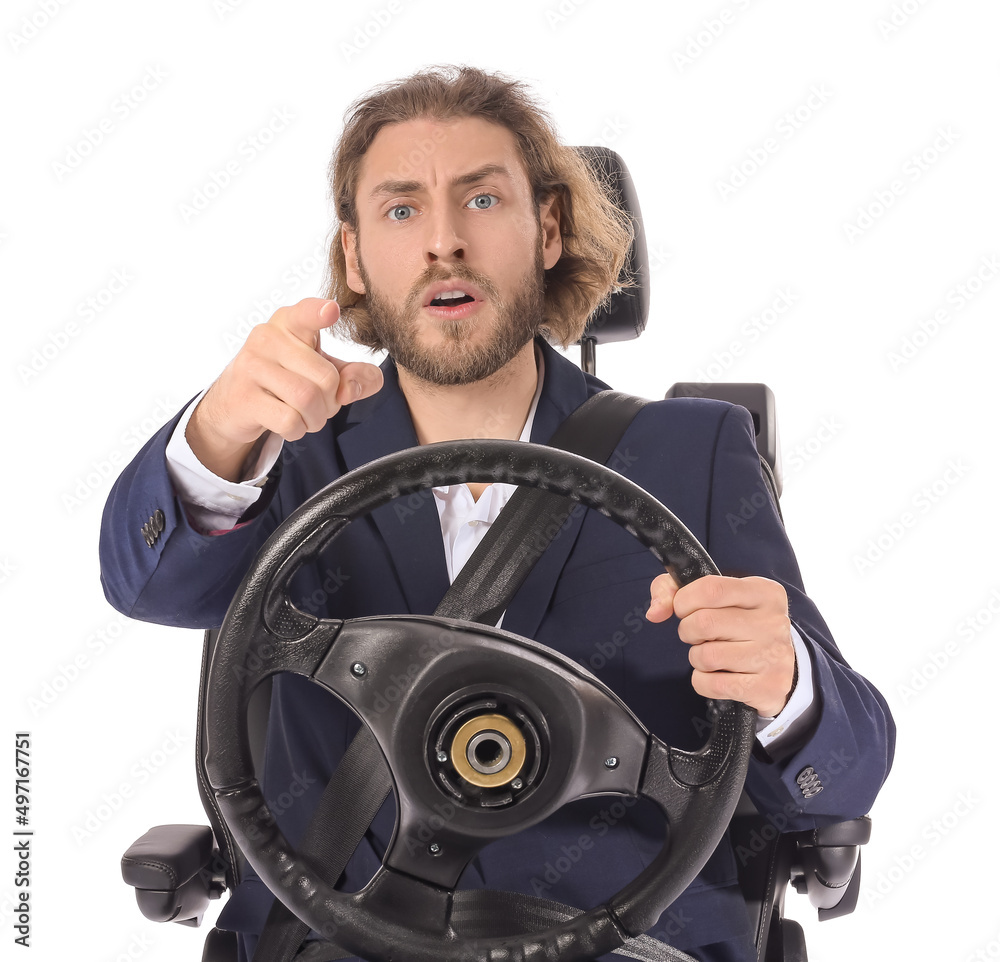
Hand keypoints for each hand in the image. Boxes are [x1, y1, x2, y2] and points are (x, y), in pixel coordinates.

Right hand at [187, 298, 382, 479]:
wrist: (233, 404)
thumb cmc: (287, 380)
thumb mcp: (326, 371)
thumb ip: (356, 376)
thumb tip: (351, 388)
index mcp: (291, 323)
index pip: (307, 313)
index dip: (320, 313)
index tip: (332, 311)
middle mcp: (267, 337)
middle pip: (326, 378)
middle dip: (332, 402)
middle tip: (319, 405)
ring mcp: (251, 366)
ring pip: (307, 400)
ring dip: (316, 418)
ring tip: (307, 416)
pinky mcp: (243, 396)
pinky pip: (289, 420)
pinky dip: (297, 430)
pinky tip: (289, 424)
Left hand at [646, 573, 795, 717]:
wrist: (776, 666)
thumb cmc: (737, 624)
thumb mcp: (714, 596)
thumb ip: (673, 590)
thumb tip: (655, 612)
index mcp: (764, 592)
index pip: (711, 588)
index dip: (684, 601)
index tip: (684, 609)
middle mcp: (774, 622)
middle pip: (705, 623)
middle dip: (688, 631)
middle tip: (698, 635)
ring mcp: (773, 656)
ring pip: (707, 656)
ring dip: (697, 658)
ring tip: (711, 654)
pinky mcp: (768, 687)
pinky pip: (713, 685)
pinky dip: (703, 681)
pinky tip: (717, 675)